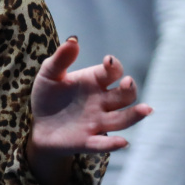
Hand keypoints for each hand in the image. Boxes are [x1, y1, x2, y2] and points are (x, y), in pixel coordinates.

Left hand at [29, 38, 151, 157]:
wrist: (38, 125)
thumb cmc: (48, 97)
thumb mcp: (49, 75)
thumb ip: (60, 59)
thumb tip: (73, 40)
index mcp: (95, 82)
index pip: (113, 72)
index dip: (114, 66)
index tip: (108, 62)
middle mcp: (103, 102)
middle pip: (125, 95)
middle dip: (129, 89)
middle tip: (126, 83)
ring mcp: (98, 122)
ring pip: (123, 119)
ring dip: (135, 115)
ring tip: (146, 109)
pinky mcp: (88, 141)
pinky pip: (104, 144)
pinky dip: (113, 144)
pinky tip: (123, 142)